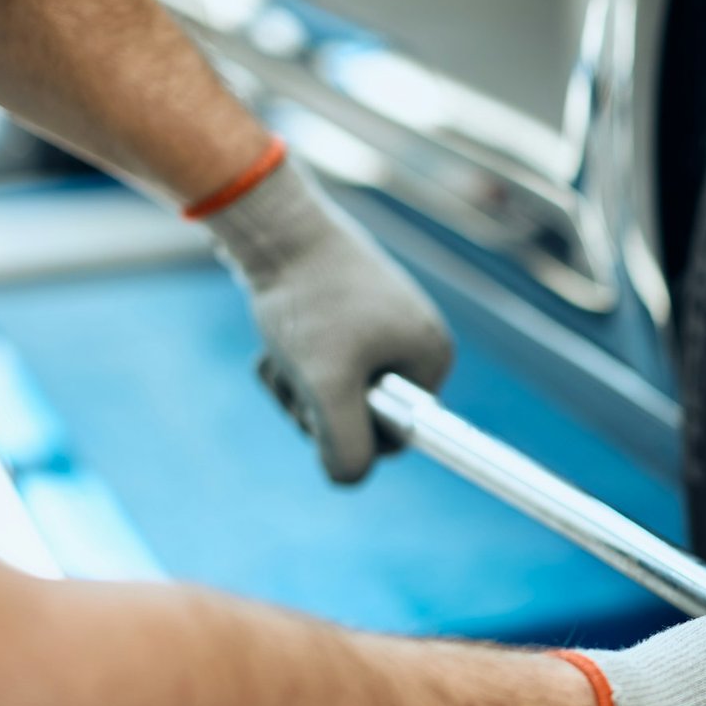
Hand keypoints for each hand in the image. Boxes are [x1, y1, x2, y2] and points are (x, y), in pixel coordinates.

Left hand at [205, 161, 452, 482]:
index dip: (353, 433)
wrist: (274, 226)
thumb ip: (345, 444)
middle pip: (363, 417)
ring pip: (336, 392)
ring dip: (298, 386)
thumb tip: (349, 479)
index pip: (398, 436)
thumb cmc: (306, 300)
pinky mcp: (349, 315)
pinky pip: (323, 365)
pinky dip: (295, 363)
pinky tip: (276, 340)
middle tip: (292, 376)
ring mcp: (383, 327)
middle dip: (318, 407)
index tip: (320, 402)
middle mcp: (417, 343)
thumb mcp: (325, 384)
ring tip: (279, 351)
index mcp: (432, 358)